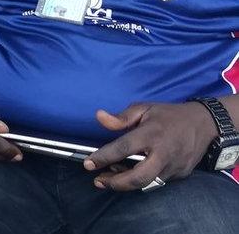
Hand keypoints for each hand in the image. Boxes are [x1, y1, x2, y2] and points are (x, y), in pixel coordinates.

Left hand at [83, 103, 217, 191]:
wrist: (204, 124)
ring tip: (110, 178)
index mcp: (152, 134)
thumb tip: (100, 117)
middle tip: (98, 181)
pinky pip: (157, 181)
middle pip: (139, 176)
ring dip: (126, 184)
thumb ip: (122, 117)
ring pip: (148, 183)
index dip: (104, 157)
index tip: (88, 164)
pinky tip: (129, 175)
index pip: (123, 148)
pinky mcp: (180, 174)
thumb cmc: (169, 115)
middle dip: (116, 183)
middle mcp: (163, 153)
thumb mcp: (144, 108)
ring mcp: (174, 166)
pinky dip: (141, 180)